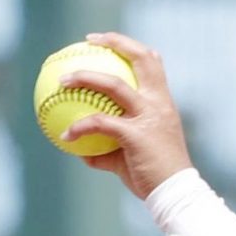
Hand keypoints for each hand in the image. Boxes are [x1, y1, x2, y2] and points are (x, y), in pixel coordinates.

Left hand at [57, 33, 194, 200]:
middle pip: (140, 58)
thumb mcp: (130, 157)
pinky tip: (64, 135)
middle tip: (88, 41)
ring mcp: (148, 116)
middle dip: (114, 42)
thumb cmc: (152, 177)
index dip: (129, 45)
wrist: (173, 194)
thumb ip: (107, 149)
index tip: (105, 41)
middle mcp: (158, 103)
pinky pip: (101, 124)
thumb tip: (81, 149)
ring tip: (62, 81)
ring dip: (85, 78)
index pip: (152, 61)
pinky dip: (80, 127)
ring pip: (113, 85)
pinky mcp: (136, 134)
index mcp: (161, 102)